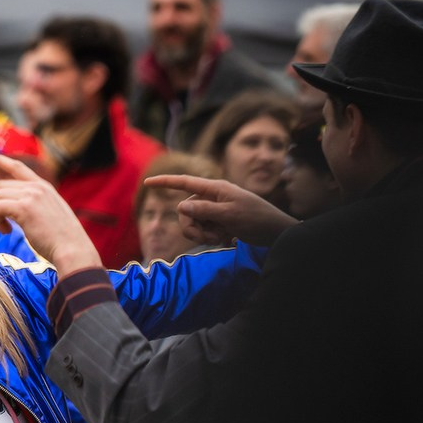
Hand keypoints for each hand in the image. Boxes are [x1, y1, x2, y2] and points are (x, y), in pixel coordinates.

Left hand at [0, 152, 101, 273]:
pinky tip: (6, 231)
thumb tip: (13, 209)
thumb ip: (34, 205)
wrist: (73, 248)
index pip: (17, 166)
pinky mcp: (24, 208)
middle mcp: (37, 187)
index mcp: (43, 187)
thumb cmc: (62, 239)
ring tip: (3, 229)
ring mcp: (31, 195)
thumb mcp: (50, 213)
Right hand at [145, 175, 297, 247]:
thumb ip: (204, 210)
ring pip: (193, 223)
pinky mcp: (218, 222)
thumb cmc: (256, 219)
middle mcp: (212, 197)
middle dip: (192, 228)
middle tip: (209, 239)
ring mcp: (215, 210)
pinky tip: (226, 239)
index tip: (147, 183)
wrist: (275, 233)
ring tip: (221, 239)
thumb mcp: (230, 215)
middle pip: (185, 211)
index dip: (165, 182)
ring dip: (202, 235)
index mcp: (215, 189)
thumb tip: (180, 205)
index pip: (184, 182)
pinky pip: (202, 230)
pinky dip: (210, 237)